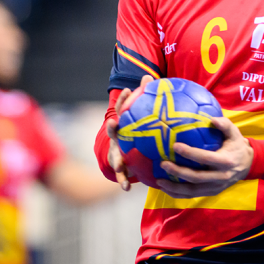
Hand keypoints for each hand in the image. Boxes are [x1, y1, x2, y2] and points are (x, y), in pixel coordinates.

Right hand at [106, 74, 154, 190]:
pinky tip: (127, 188)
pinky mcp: (121, 166)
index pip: (122, 108)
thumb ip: (146, 99)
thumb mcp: (142, 116)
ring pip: (114, 155)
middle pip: (113, 130)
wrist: (124, 149)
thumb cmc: (137, 129)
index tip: (129, 90)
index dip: (125, 98)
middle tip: (115, 124)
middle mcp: (118, 136)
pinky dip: (123, 181)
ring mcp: (117, 150)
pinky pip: (122, 175)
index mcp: (124, 124)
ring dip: (116, 161)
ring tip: (119, 167)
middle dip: (113, 128)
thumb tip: (151, 75)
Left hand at [156, 114, 253, 198]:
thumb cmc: (237, 146)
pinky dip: (179, 194)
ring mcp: (216, 187)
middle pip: (196, 178)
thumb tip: (213, 119)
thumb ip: (225, 125)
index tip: (175, 146)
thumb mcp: (235, 133)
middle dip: (178, 172)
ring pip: (193, 191)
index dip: (190, 153)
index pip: (205, 158)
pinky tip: (166, 189)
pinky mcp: (212, 192)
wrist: (248, 164)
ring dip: (175, 187)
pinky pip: (193, 195)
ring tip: (159, 181)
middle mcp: (220, 176)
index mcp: (225, 161)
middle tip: (163, 164)